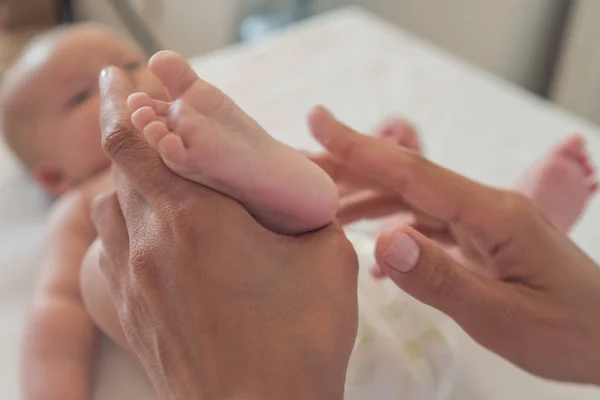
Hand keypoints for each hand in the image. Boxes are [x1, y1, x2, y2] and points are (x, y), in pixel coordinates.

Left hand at [92, 68, 358, 399]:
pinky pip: (106, 254)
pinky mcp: (132, 314)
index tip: (126, 83)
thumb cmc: (300, 341)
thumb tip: (297, 192)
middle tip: (136, 112)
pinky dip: (116, 228)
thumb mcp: (328, 260)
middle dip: (123, 131)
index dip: (126, 106)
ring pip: (107, 210)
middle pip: (118, 170)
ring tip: (143, 169)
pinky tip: (140, 232)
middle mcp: (155, 245)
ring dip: (120, 181)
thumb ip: (308, 211)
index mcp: (201, 220)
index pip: (141, 144)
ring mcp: (136, 282)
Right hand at [308, 106, 599, 384]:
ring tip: (321, 206)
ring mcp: (483, 222)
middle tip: (298, 166)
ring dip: (365, 199)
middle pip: (405, 179)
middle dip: (349, 168)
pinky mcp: (481, 239)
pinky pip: (427, 224)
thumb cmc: (567, 331)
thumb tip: (382, 242)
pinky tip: (368, 241)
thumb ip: (440, 279)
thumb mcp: (502, 316)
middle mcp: (484, 207)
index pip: (414, 172)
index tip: (318, 122)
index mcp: (493, 213)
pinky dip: (391, 227)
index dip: (361, 147)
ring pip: (412, 200)